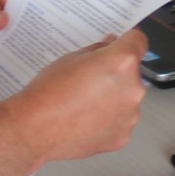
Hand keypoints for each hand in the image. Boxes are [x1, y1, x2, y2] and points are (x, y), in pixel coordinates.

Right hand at [0, 29, 148, 161]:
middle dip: (117, 74)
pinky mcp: (123, 136)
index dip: (130, 39)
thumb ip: (98, 50)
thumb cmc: (49, 92)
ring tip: (85, 104)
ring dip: (114, 98)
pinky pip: (121, 121)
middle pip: (132, 73)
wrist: (36, 128)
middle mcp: (132, 88)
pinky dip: (109, 120)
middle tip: (92, 80)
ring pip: (127, 99)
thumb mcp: (71, 58)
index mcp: (121, 62)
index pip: (139, 41)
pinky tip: (87, 120)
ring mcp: (130, 115)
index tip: (124, 42)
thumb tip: (110, 46)